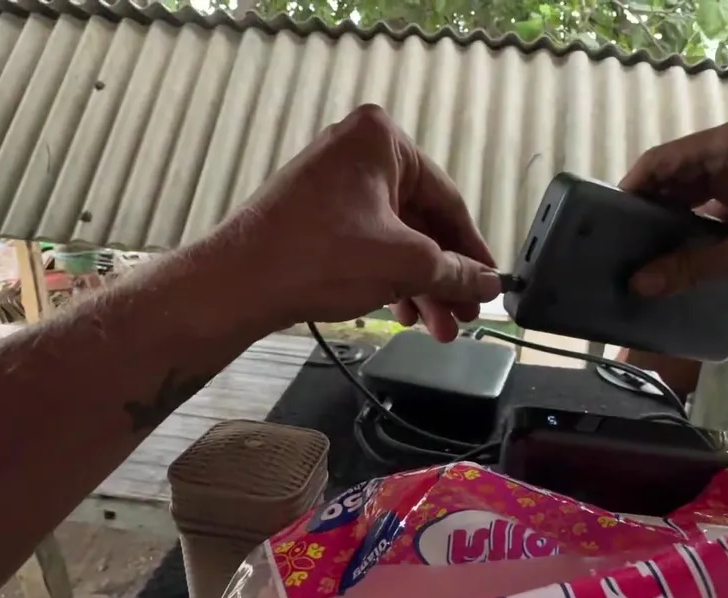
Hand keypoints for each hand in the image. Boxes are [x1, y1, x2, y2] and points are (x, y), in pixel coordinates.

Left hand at [222, 104, 499, 340]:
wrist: (238, 283)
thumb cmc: (316, 257)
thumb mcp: (404, 264)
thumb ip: (455, 272)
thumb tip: (488, 284)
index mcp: (381, 139)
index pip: (447, 199)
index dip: (472, 250)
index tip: (489, 283)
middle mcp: (355, 150)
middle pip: (420, 220)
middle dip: (442, 275)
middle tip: (461, 315)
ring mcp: (331, 180)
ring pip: (394, 236)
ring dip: (417, 283)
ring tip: (435, 327)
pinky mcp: (313, 211)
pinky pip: (366, 240)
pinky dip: (387, 275)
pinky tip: (401, 311)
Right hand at [620, 109, 727, 297]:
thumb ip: (696, 266)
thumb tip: (641, 282)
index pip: (666, 160)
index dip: (630, 192)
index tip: (601, 228)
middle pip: (681, 178)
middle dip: (650, 215)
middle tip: (616, 254)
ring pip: (702, 198)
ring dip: (676, 229)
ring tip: (642, 265)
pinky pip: (725, 212)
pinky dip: (704, 236)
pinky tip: (683, 267)